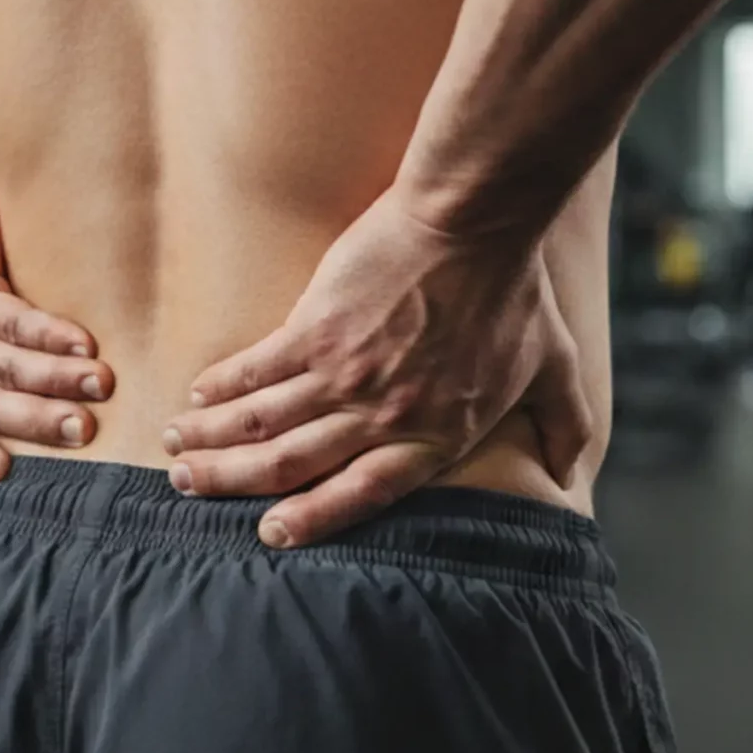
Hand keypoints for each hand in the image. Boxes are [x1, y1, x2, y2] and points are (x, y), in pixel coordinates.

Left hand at [0, 180, 114, 481]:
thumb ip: (14, 372)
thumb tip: (90, 406)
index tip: (3, 475)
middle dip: (40, 424)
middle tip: (86, 432)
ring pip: (4, 366)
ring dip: (56, 378)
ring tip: (102, 383)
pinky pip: (8, 320)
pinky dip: (47, 334)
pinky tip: (80, 341)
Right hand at [162, 190, 590, 548]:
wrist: (474, 219)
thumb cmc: (516, 290)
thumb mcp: (555, 367)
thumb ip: (566, 425)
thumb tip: (575, 474)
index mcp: (434, 435)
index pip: (362, 496)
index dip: (311, 519)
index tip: (269, 533)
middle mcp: (382, 415)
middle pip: (292, 466)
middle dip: (232, 484)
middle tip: (191, 486)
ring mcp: (343, 374)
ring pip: (261, 424)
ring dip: (211, 439)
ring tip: (177, 445)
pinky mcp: (315, 328)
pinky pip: (256, 369)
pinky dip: (223, 386)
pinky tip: (198, 392)